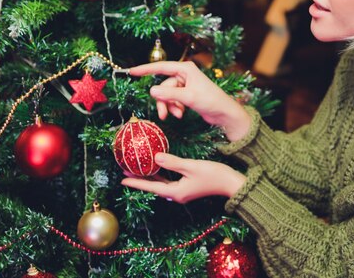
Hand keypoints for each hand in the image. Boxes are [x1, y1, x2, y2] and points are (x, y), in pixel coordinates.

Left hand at [121, 153, 245, 203]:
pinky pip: (169, 181)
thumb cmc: (213, 174)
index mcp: (176, 191)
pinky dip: (161, 175)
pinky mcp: (188, 187)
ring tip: (137, 168)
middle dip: (140, 178)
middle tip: (125, 170)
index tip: (122, 179)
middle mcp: (177, 194)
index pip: (152, 187)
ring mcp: (183, 192)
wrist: (231, 183)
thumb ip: (173, 162)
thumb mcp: (191, 166)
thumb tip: (155, 157)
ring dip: (150, 176)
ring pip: (161, 184)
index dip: (136, 182)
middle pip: (154, 186)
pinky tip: (157, 168)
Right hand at [129, 61, 251, 140]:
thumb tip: (152, 91)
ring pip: (167, 95)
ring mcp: (185, 84)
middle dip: (163, 101)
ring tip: (177, 115)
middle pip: (163, 86)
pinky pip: (173, 99)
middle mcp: (184, 74)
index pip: (161, 67)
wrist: (224, 113)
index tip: (131, 71)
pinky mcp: (186, 94)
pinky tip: (181, 114)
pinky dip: (175, 107)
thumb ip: (169, 94)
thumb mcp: (188, 97)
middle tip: (163, 115)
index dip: (145, 69)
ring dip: (170, 106)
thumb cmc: (210, 101)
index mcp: (185, 68)